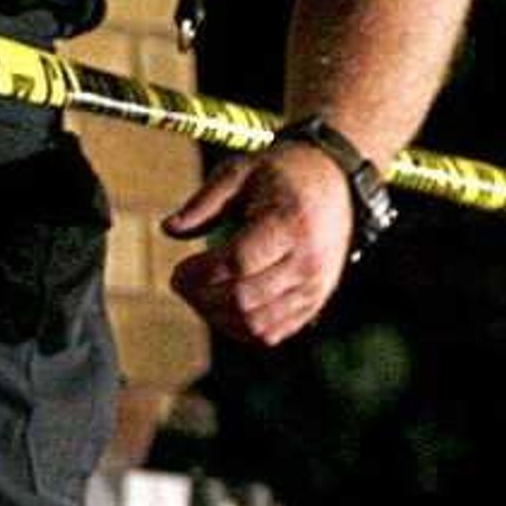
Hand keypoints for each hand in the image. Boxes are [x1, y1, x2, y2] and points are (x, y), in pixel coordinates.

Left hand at [162, 140, 357, 345]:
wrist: (337, 184)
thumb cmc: (283, 174)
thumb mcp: (242, 171)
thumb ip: (204, 202)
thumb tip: (167, 230)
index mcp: (289, 222)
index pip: (237, 263)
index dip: (199, 274)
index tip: (177, 270)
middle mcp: (307, 260)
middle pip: (244, 299)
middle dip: (201, 298)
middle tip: (182, 284)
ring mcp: (314, 286)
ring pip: (256, 324)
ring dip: (217, 317)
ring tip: (200, 295)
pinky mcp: (314, 303)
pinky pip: (271, 333)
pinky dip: (238, 329)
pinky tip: (221, 309)